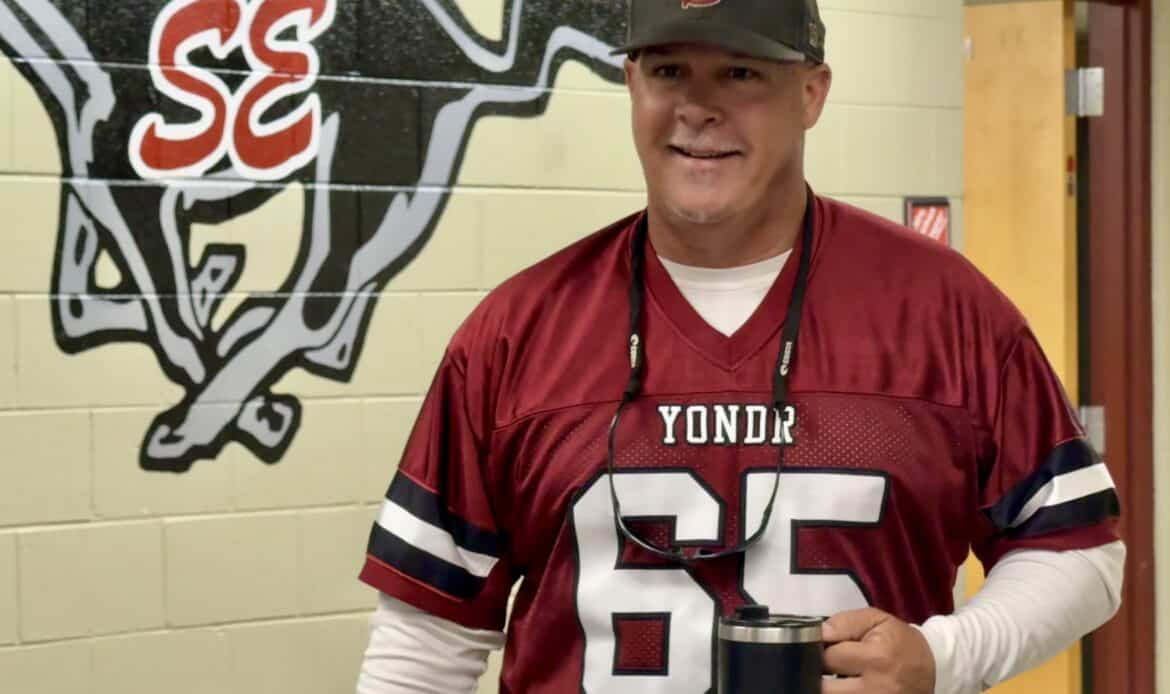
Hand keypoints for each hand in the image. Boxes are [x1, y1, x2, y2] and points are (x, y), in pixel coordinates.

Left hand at [820, 607, 934, 693]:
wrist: (933, 669)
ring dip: (831, 688)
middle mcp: (876, 689)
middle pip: (825, 688)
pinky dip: (843, 693)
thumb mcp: (877, 620)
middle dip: (822, 674)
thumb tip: (820, 633)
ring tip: (842, 677)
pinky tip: (850, 686)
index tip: (829, 647)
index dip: (822, 650)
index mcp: (876, 659)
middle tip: (832, 666)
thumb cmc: (902, 643)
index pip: (828, 658)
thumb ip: (844, 622)